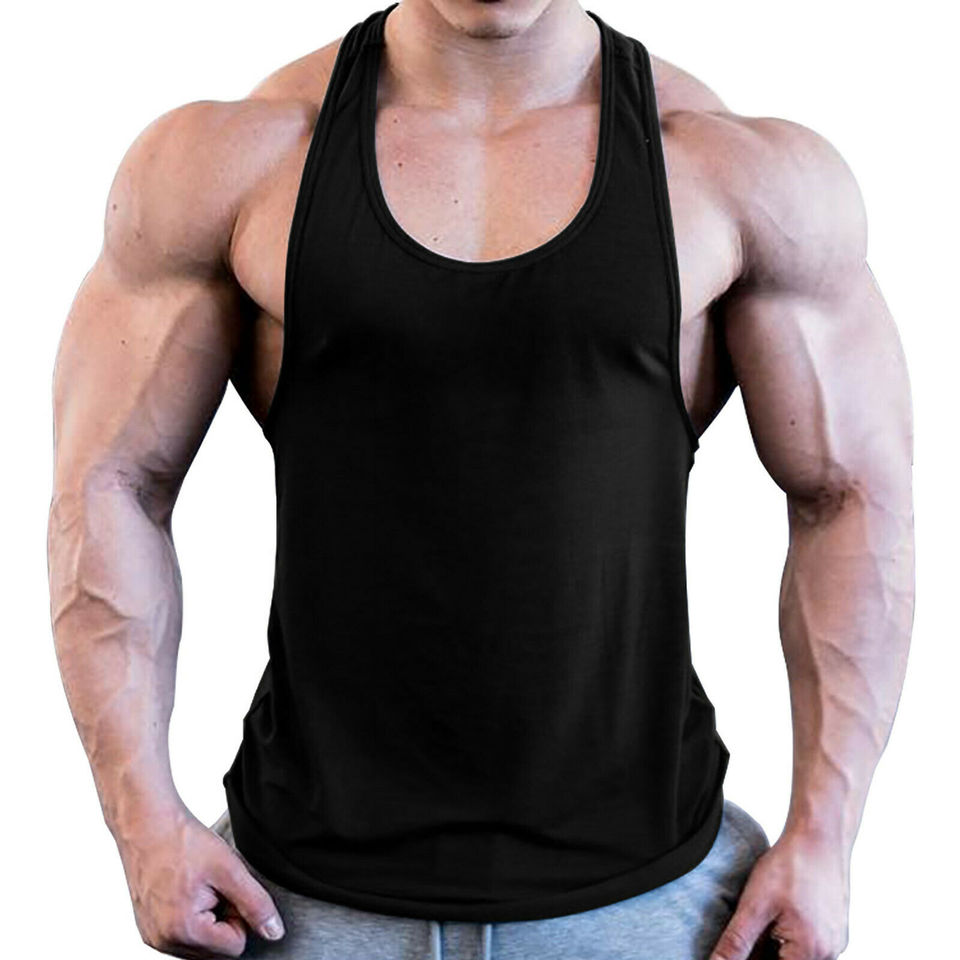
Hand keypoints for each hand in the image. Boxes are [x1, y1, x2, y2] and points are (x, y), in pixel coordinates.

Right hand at [115, 804, 284, 957]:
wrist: (146, 824)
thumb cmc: (183, 841)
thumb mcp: (229, 869)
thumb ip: (255, 904)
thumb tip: (274, 933)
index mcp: (184, 931)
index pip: (235, 947)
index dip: (239, 915)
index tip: (227, 888)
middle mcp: (164, 941)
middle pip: (216, 950)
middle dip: (222, 919)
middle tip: (213, 886)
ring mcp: (153, 937)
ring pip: (200, 944)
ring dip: (208, 919)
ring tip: (199, 886)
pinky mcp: (148, 929)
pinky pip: (182, 936)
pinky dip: (191, 917)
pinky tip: (187, 889)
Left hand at [708, 827, 850, 959]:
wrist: (821, 836)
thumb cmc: (790, 865)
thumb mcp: (755, 905)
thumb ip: (736, 943)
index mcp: (810, 953)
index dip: (751, 957)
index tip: (748, 937)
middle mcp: (828, 954)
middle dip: (763, 950)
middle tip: (754, 923)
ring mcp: (834, 942)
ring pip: (795, 954)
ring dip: (775, 944)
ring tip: (764, 916)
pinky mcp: (834, 930)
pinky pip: (808, 944)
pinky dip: (788, 935)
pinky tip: (777, 913)